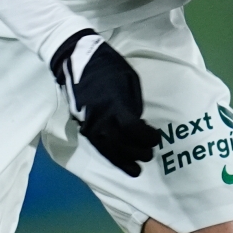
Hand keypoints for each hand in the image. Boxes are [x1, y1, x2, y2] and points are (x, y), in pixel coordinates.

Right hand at [50, 31, 159, 176]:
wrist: (76, 61)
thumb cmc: (108, 67)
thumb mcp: (130, 80)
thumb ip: (134, 104)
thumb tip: (138, 122)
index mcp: (116, 106)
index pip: (134, 131)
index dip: (147, 138)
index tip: (156, 138)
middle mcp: (102, 119)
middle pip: (122, 145)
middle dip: (138, 152)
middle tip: (149, 154)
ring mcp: (90, 124)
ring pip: (108, 150)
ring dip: (123, 162)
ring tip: (135, 171)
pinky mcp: (83, 126)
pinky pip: (98, 146)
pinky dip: (109, 156)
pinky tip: (118, 162)